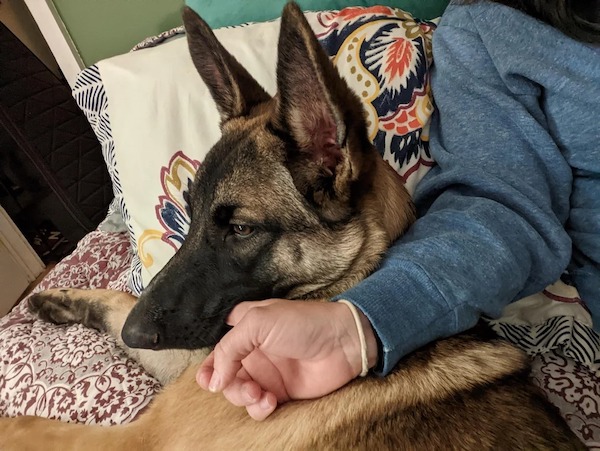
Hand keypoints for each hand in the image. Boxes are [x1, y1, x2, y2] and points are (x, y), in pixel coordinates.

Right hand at [196, 299, 377, 419]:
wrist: (342, 342)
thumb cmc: (303, 323)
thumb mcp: (258, 322)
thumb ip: (228, 347)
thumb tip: (213, 379)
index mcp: (245, 328)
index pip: (216, 348)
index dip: (208, 365)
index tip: (209, 377)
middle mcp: (253, 351)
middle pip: (223, 375)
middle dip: (226, 384)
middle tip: (243, 385)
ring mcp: (266, 372)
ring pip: (238, 393)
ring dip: (242, 397)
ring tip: (258, 393)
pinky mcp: (281, 392)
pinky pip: (258, 407)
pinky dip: (259, 408)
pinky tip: (270, 400)